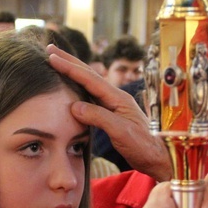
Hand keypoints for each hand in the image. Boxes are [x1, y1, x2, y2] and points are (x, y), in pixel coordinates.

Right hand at [47, 44, 171, 181]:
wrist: (158, 158)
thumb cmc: (143, 146)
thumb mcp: (121, 131)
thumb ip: (99, 117)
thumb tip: (74, 106)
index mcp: (118, 98)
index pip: (89, 79)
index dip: (70, 67)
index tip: (52, 57)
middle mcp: (116, 98)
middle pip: (88, 75)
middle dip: (69, 62)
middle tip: (50, 49)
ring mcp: (114, 106)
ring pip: (89, 85)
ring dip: (72, 73)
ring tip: (57, 63)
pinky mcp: (112, 116)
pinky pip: (91, 98)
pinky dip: (78, 89)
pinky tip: (72, 89)